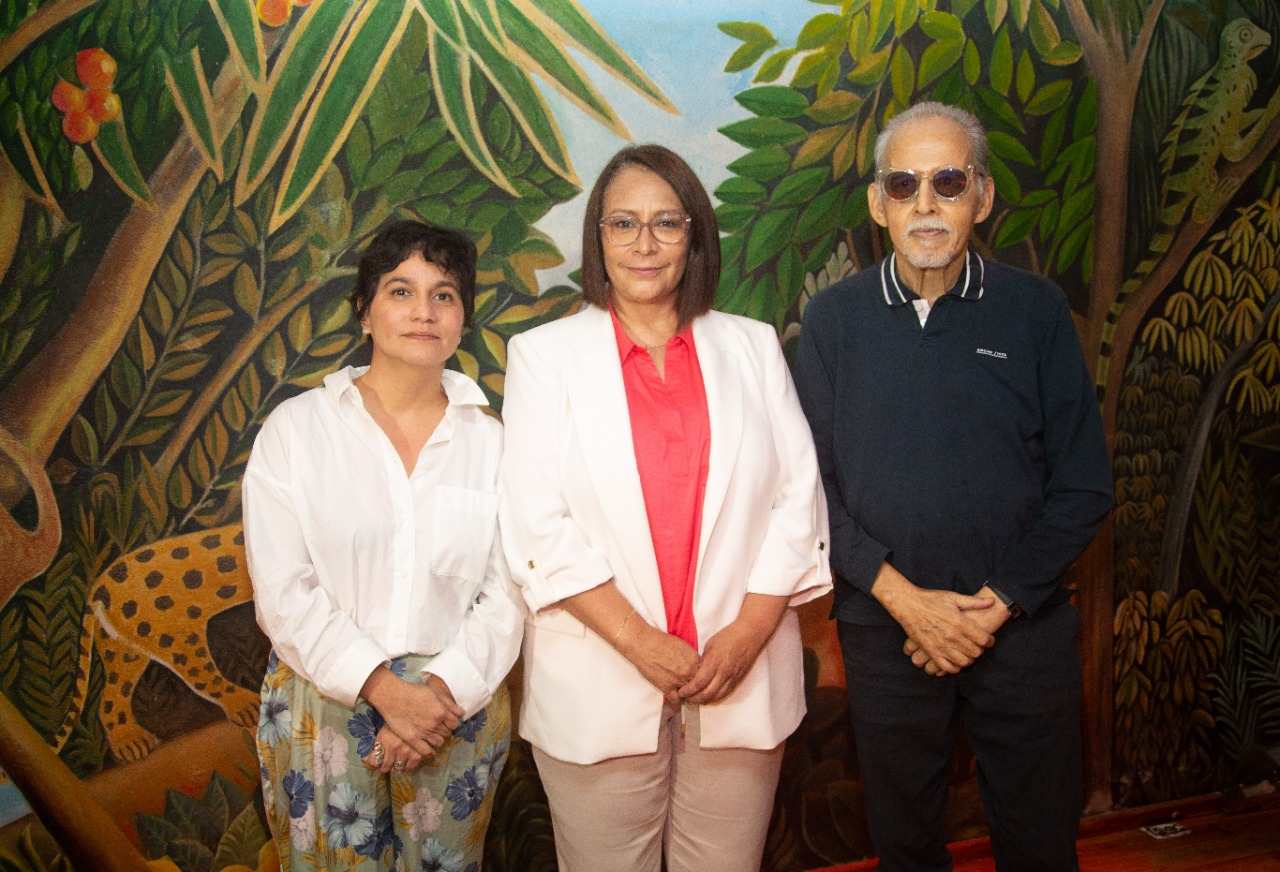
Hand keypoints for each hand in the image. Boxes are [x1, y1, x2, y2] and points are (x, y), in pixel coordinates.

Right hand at [359, 666, 463, 756]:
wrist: (394, 697)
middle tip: (437, 727)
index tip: (446, 721)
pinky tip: (428, 747)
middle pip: (447, 733)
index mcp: (441, 712)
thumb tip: (462, 714)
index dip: (451, 723)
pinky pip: (426, 751)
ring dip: (437, 740)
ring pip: (439, 743)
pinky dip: (430, 751)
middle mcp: (435, 724)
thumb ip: (450, 704)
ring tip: (432, 735)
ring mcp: (424, 733)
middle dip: (444, 730)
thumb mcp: (435, 693)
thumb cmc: (415, 692)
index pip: (454, 724)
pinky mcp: (413, 739)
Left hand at [361, 724, 425, 773]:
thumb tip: (364, 759)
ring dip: (395, 766)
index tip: (374, 762)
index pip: (374, 762)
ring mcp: (408, 751)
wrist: (415, 714)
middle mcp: (395, 747)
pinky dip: (407, 766)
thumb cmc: (396, 722)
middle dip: (384, 765)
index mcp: (384, 739)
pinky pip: (410, 768)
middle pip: (385, 768)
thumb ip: (372, 745)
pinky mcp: (419, 754)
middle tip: (386, 760)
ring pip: (397, 769)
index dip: (371, 764)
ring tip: (396, 759)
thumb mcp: (383, 730)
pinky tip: (406, 759)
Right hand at [616, 621, 699, 702]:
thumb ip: (691, 658)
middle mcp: (689, 671)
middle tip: (693, 692)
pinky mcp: (666, 688)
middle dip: (696, 689)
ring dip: (687, 697)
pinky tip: (674, 701)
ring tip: (685, 698)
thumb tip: (695, 666)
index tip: (698, 681)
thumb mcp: (682, 646)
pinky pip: (676, 701)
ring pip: (689, 695)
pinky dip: (676, 703)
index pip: (705, 674)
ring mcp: (678, 681)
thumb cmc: (660, 642)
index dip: (701, 677)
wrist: (643, 644)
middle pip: (699, 686)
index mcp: (694, 660)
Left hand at [678, 620, 767, 704]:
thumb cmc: (728, 636)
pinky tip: (708, 697)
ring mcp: (732, 678)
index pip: (698, 683)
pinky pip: (725, 694)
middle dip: (694, 699)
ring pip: (716, 697)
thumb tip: (694, 672)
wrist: (749, 635)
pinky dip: (715, 698)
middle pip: (706, 694)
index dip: (688, 690)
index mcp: (714, 662)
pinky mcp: (738, 680)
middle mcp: (723, 673)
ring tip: (696, 699)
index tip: (681, 692)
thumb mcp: (710, 645)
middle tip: (686, 698)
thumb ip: (702, 661)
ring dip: (704, 701)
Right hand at [871, 564, 995, 674]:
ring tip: (967, 653)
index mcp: (960, 622)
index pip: (984, 639)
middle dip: (980, 650)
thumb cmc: (931, 599)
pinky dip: (954, 667)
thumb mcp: (953, 597)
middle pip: (976, 652)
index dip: (990, 641)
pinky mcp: (931, 651)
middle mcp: (952, 636)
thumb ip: (974, 602)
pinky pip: (947, 667)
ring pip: (964, 662)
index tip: (988, 640)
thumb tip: (993, 601)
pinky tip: (955, 660)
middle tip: (977, 646)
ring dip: (969, 659)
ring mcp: (941, 645)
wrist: (908, 604)